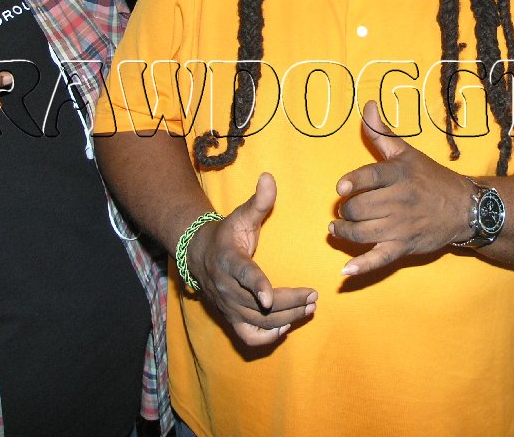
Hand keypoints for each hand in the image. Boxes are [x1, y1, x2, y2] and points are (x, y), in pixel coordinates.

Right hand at [184, 172, 317, 346]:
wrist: (199, 255)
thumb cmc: (227, 233)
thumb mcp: (241, 215)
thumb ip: (258, 201)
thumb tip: (269, 177)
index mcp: (229, 260)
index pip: (244, 276)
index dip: (257, 286)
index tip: (270, 297)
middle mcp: (226, 287)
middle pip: (259, 304)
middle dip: (289, 302)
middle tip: (314, 296)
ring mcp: (228, 306)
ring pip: (259, 321)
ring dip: (287, 317)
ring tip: (310, 307)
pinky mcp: (230, 318)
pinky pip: (248, 335)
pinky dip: (267, 337)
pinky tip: (286, 327)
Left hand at [330, 103, 475, 276]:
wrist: (464, 207)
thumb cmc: (429, 177)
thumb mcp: (407, 153)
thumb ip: (382, 133)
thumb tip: (366, 105)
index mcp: (399, 175)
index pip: (370, 177)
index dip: (352, 183)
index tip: (341, 187)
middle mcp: (399, 200)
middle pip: (359, 208)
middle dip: (346, 210)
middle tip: (346, 209)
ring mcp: (402, 226)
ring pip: (362, 232)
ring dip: (344, 232)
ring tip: (337, 228)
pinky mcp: (405, 246)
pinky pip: (380, 259)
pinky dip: (363, 267)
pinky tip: (346, 271)